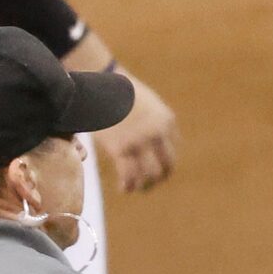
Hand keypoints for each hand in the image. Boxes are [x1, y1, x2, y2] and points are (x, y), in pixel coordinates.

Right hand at [92, 69, 178, 191]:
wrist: (99, 85)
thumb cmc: (122, 94)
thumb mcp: (150, 104)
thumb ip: (159, 124)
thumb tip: (163, 147)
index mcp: (167, 121)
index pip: (173, 153)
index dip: (165, 166)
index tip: (156, 172)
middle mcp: (157, 132)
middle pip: (166, 167)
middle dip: (158, 179)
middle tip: (148, 184)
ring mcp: (139, 141)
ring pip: (149, 175)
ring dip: (143, 186)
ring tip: (135, 188)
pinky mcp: (121, 148)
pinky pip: (129, 175)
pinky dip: (127, 186)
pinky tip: (123, 188)